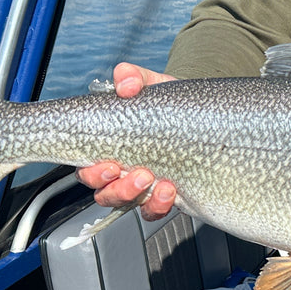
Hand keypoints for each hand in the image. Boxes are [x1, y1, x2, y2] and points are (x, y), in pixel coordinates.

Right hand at [76, 62, 178, 219]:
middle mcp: (121, 170)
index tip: (107, 165)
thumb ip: (134, 77)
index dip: (92, 172)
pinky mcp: (162, 197)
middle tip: (139, 174)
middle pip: (103, 191)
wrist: (203, 115)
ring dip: (137, 197)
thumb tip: (125, 83)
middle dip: (116, 187)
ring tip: (157, 181)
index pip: (87, 167)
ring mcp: (142, 186)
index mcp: (111, 145)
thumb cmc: (169, 103)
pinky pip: (152, 212)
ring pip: (125, 204)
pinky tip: (170, 191)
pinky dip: (158, 205)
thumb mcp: (153, 84)